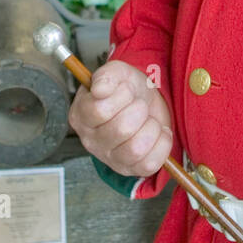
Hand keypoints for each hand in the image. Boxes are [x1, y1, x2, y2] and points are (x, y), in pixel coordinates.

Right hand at [67, 59, 172, 178]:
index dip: (121, 96)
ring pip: (135, 149)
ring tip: (148, 120)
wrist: (148, 102)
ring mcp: (110, 158)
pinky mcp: (130, 169)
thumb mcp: (118, 73)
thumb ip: (107, 75)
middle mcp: (91, 141)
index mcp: (81, 115)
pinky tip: (158, 133)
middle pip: (121, 129)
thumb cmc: (129, 90)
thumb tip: (100, 89)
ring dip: (151, 128)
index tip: (127, 90)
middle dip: (139, 110)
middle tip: (139, 105)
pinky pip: (150, 164)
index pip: (99, 110)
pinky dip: (161, 144)